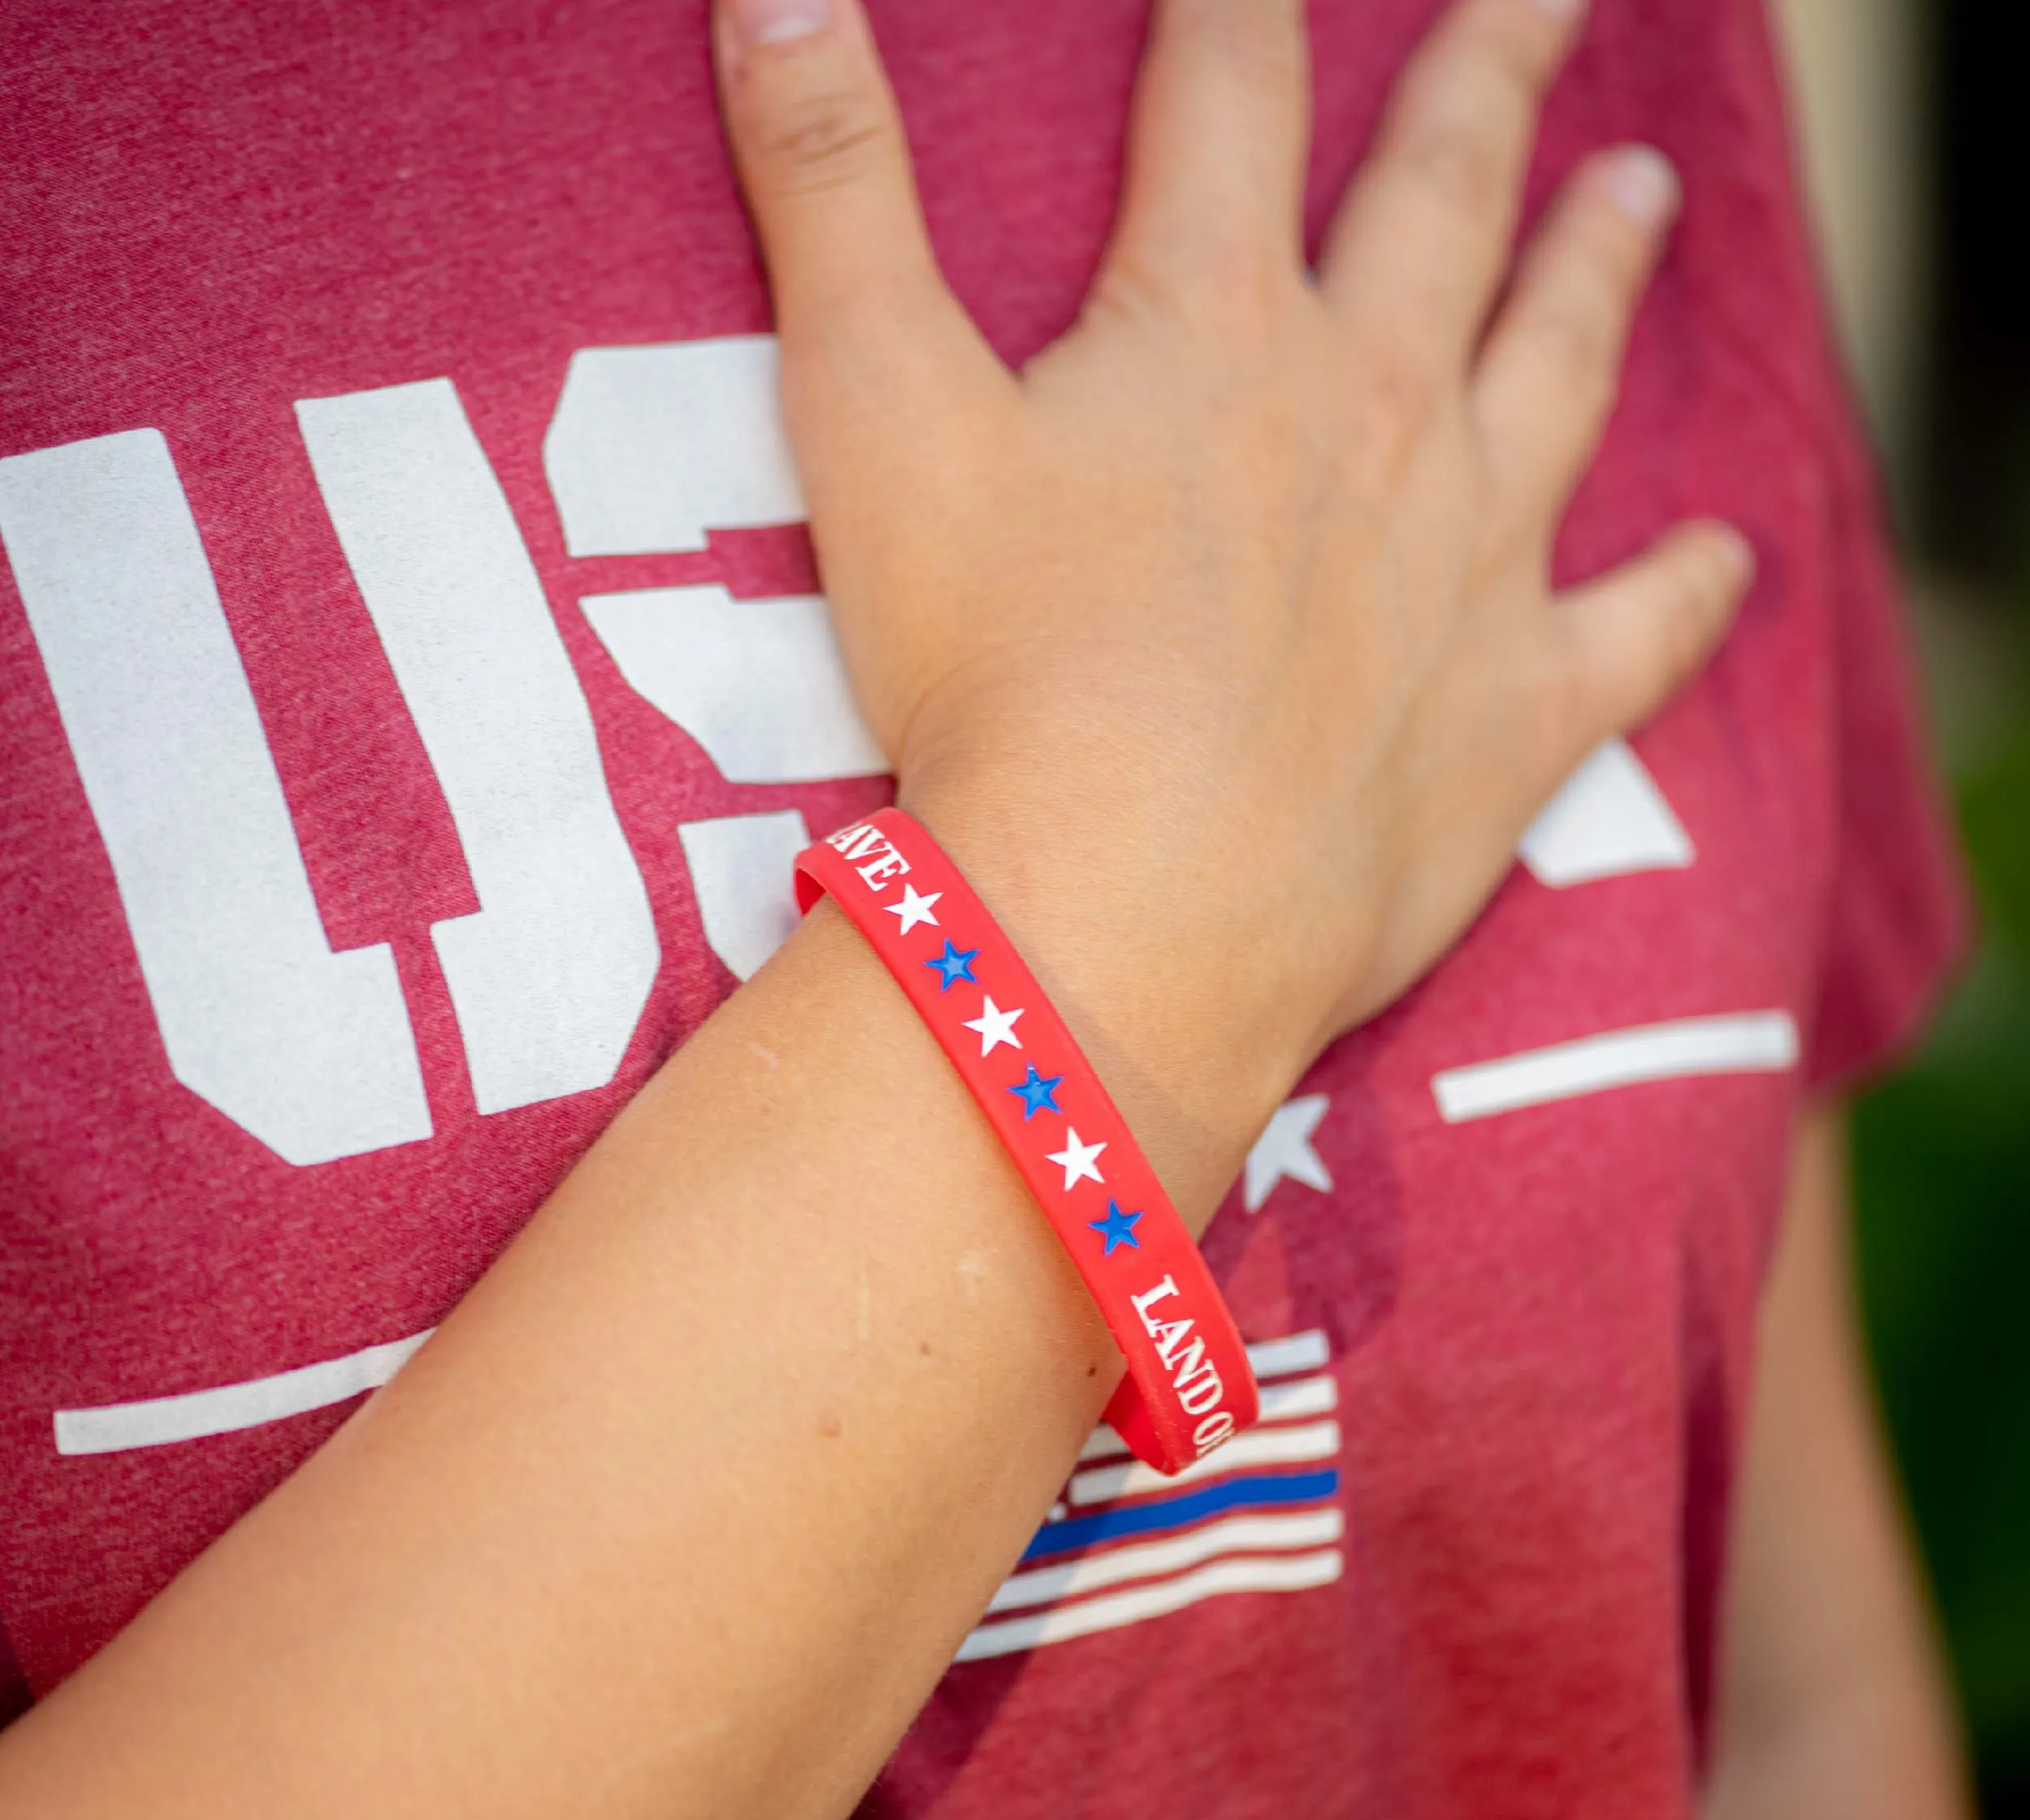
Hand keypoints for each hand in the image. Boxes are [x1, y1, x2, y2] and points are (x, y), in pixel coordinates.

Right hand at [713, 0, 1751, 1153]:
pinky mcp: (1508, 720)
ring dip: (1596, 274)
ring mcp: (1464, 565)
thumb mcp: (867, 411)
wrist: (1122, 917)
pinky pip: (1632, 637)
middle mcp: (1375, 413)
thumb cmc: (988, 677)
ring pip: (1558, 375)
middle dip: (1491, 79)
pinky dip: (1685, 593)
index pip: (1232, 93)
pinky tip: (1728, 556)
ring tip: (1639, 196)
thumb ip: (828, 190)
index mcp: (1216, 328)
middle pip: (1446, 200)